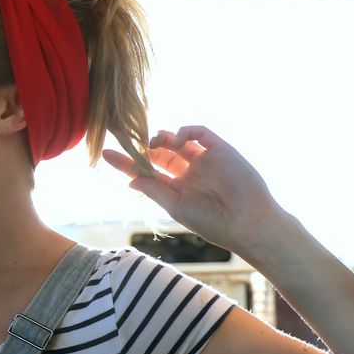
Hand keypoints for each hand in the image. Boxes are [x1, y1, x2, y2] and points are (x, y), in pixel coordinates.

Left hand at [102, 126, 285, 255]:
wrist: (248, 222)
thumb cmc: (212, 222)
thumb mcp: (176, 207)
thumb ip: (154, 189)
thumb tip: (129, 180)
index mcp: (178, 189)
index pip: (147, 171)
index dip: (127, 163)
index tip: (105, 154)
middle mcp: (189, 172)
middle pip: (159, 154)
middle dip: (142, 148)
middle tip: (129, 143)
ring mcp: (204, 160)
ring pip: (177, 140)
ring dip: (161, 138)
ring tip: (153, 145)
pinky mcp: (220, 149)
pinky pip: (199, 132)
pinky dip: (184, 131)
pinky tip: (174, 140)